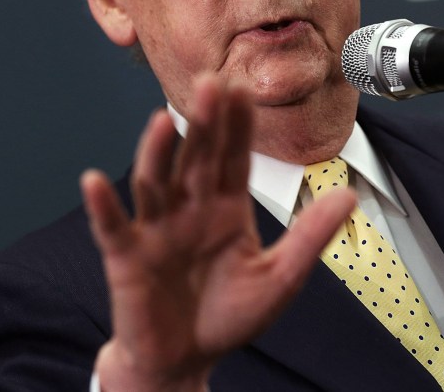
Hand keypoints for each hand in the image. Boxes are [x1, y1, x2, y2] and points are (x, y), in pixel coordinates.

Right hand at [81, 74, 355, 391]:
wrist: (184, 362)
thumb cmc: (227, 318)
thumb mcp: (278, 279)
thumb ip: (308, 238)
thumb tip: (349, 198)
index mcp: (225, 209)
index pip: (233, 158)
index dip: (238, 126)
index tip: (245, 88)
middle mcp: (189, 209)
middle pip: (195, 159)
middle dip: (203, 123)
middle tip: (210, 82)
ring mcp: (155, 229)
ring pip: (154, 182)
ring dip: (156, 152)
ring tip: (164, 121)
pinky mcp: (126, 256)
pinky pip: (112, 226)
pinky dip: (103, 205)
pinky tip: (95, 181)